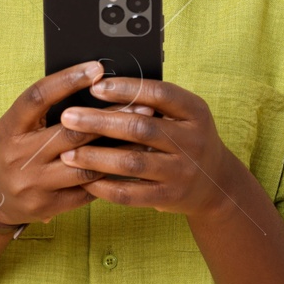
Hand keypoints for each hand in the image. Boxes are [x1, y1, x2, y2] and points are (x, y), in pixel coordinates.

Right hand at [0, 61, 155, 225]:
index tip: (97, 69)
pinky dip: (110, 174)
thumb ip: (49, 108)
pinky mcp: (48, 206)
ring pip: (85, 165)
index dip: (67, 80)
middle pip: (71, 132)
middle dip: (110, 117)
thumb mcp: (20, 125)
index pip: (38, 97)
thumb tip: (96, 83)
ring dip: (118, 149)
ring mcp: (33, 184)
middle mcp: (18, 156)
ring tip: (144, 135)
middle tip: (140, 104)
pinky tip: (130, 163)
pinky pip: (87, 189)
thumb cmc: (17, 148)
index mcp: (9, 127)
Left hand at [59, 78, 239, 217]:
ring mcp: (182, 171)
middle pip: (141, 128)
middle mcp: (192, 141)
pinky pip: (131, 194)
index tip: (95, 86)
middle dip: (100, 122)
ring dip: (96, 157)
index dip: (127, 89)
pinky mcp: (169, 197)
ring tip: (67, 152)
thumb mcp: (184, 115)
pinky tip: (84, 180)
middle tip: (68, 117)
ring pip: (132, 162)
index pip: (160, 94)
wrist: (215, 183)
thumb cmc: (187, 139)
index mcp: (196, 112)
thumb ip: (154, 103)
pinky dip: (104, 187)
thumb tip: (103, 89)